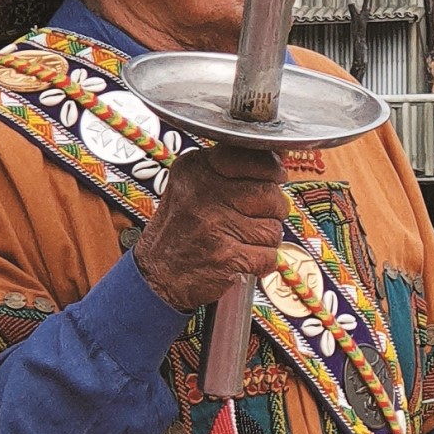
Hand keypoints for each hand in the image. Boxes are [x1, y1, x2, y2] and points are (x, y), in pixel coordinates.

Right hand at [132, 145, 287, 311]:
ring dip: (266, 240)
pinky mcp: (224, 257)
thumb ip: (229, 169)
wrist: (155, 276)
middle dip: (273, 210)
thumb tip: (277, 158)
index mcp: (196, 168)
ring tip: (243, 241)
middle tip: (258, 218)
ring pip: (273, 228)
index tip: (275, 177)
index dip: (272, 170)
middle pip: (270, 194)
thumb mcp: (193, 184)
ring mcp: (214, 225)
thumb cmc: (181, 229)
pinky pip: (269, 256)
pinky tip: (244, 260)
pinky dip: (263, 262)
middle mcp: (203, 192)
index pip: (255, 157)